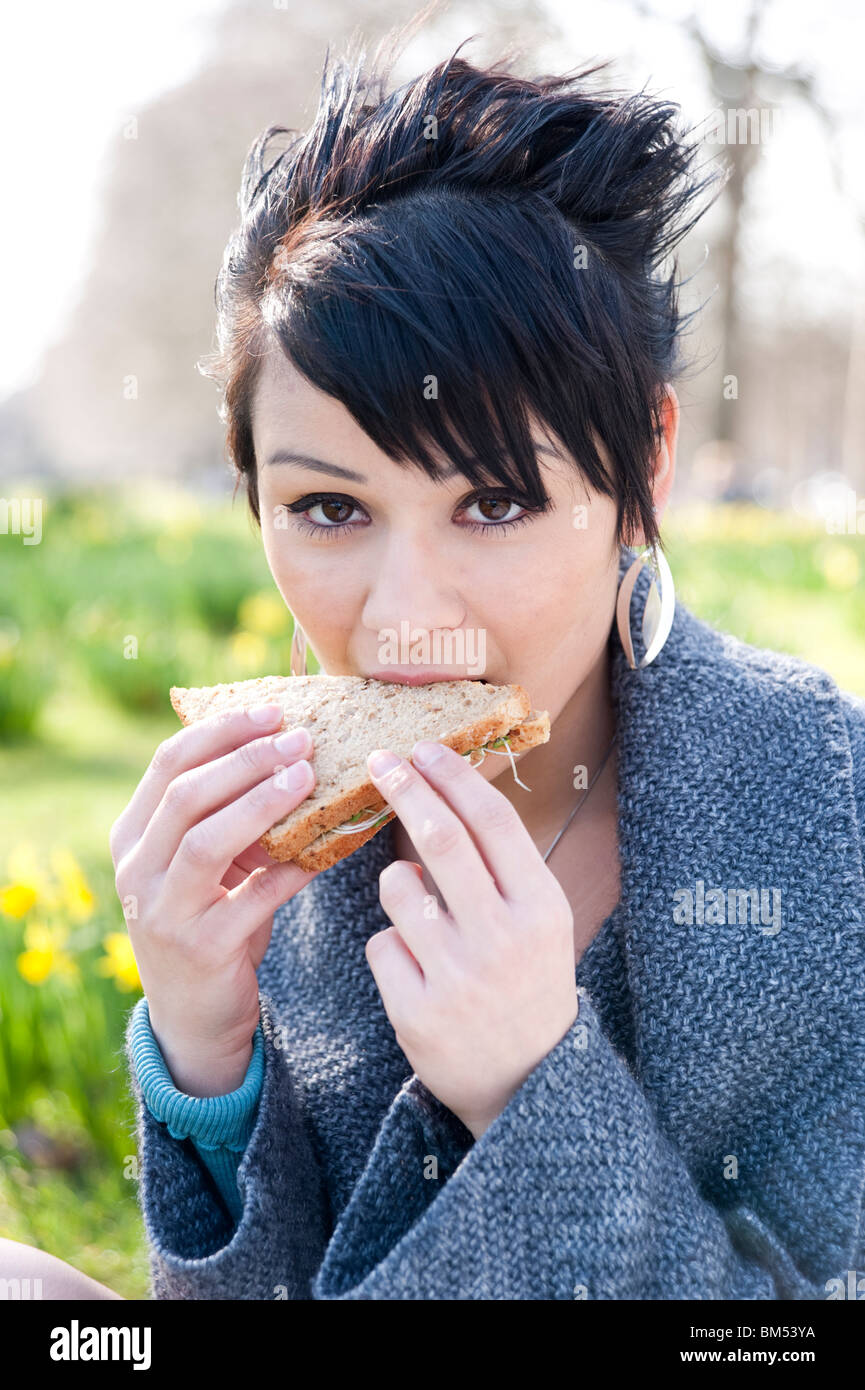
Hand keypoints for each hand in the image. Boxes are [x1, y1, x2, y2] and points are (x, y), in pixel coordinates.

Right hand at [110, 702, 318, 1095]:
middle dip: (248, 759)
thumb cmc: (210, 919)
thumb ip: (228, 814)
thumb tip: (292, 751)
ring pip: (207, 841)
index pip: (169, 763)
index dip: (221, 731)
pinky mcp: (200, 949)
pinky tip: (323, 849)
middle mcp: (137, 869)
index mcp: (133, 834)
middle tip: (302, 740)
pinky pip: (251, 899)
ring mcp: (163, 911)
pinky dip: (289, 870)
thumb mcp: (207, 864)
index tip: (273, 713)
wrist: (194, 1015)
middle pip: (187, 794)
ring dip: (261, 803)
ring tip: (307, 777)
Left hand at [364, 739, 577, 1139]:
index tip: (421, 749)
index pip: (492, 821)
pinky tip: (418, 969)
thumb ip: (502, 866)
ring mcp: (458, 978)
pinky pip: (381, 945)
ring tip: (419, 906)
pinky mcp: (417, 1013)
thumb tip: (444, 793)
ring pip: (397, 888)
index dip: (452, 776)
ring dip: (396, 881)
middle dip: (405, 789)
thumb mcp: (540, 920)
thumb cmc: (528, 981)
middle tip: (379, 761)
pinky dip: (392, 945)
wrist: (527, 1082)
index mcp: (540, 907)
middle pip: (441, 839)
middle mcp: (503, 938)